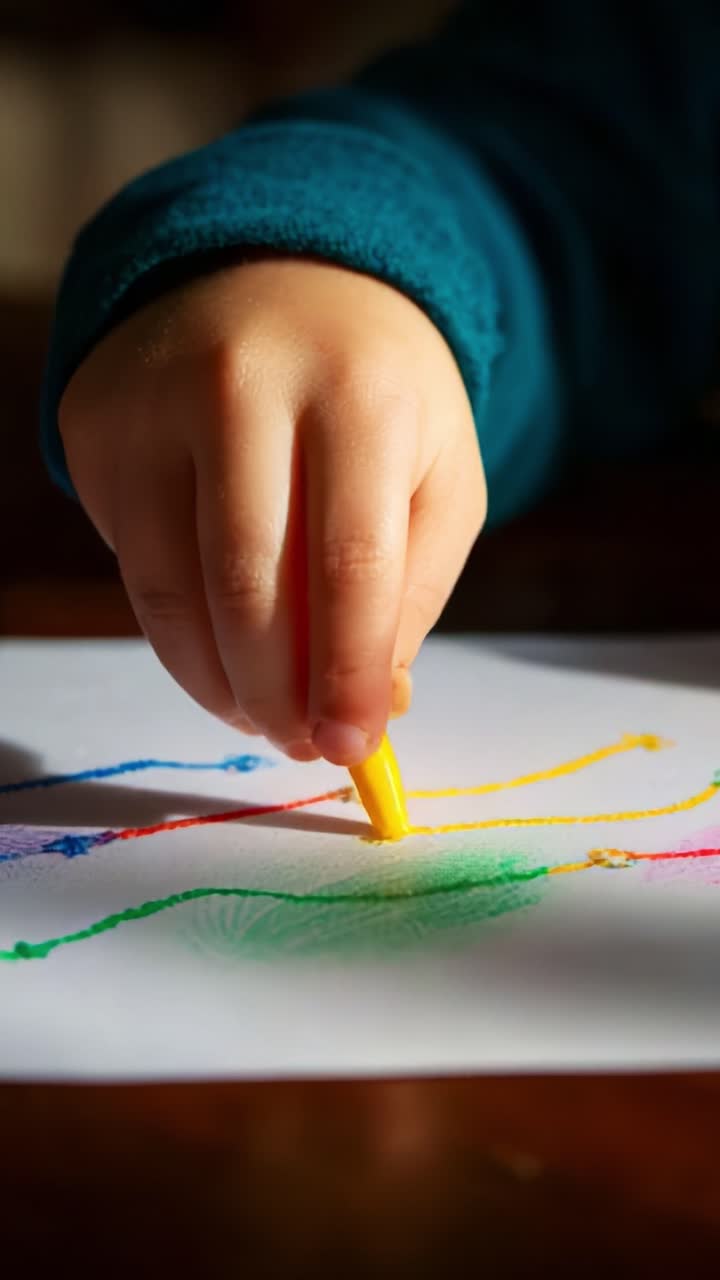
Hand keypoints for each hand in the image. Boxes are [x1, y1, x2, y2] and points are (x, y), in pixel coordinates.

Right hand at [60, 257, 485, 764]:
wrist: (275, 278)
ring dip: (218, 683)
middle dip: (277, 693)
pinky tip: (219, 647)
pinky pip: (133, 565)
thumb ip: (415, 589)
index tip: (353, 747)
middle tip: (301, 744)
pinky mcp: (98, 428)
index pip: (350, 560)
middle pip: (248, 582)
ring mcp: (154, 401)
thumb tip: (373, 707)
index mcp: (358, 390)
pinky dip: (177, 632)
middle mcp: (244, 381)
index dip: (348, 672)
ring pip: (171, 588)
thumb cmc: (374, 394)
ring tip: (262, 715)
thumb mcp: (438, 471)